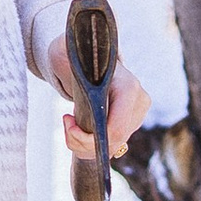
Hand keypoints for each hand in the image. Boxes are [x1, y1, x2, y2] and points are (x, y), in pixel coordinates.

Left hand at [49, 42, 149, 161]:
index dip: (90, 137)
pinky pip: (112, 146)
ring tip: (70, 124)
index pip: (116, 128)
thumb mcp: (63, 54)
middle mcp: (139, 102)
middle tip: (66, 122)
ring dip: (85, 144)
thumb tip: (63, 59)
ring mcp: (138, 115)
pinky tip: (80, 130)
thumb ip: (61, 56)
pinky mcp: (132, 124)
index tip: (67, 120)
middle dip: (83, 141)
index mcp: (128, 87)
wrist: (90, 62)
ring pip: (112, 147)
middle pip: (114, 141)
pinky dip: (91, 145)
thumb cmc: (76, 59)